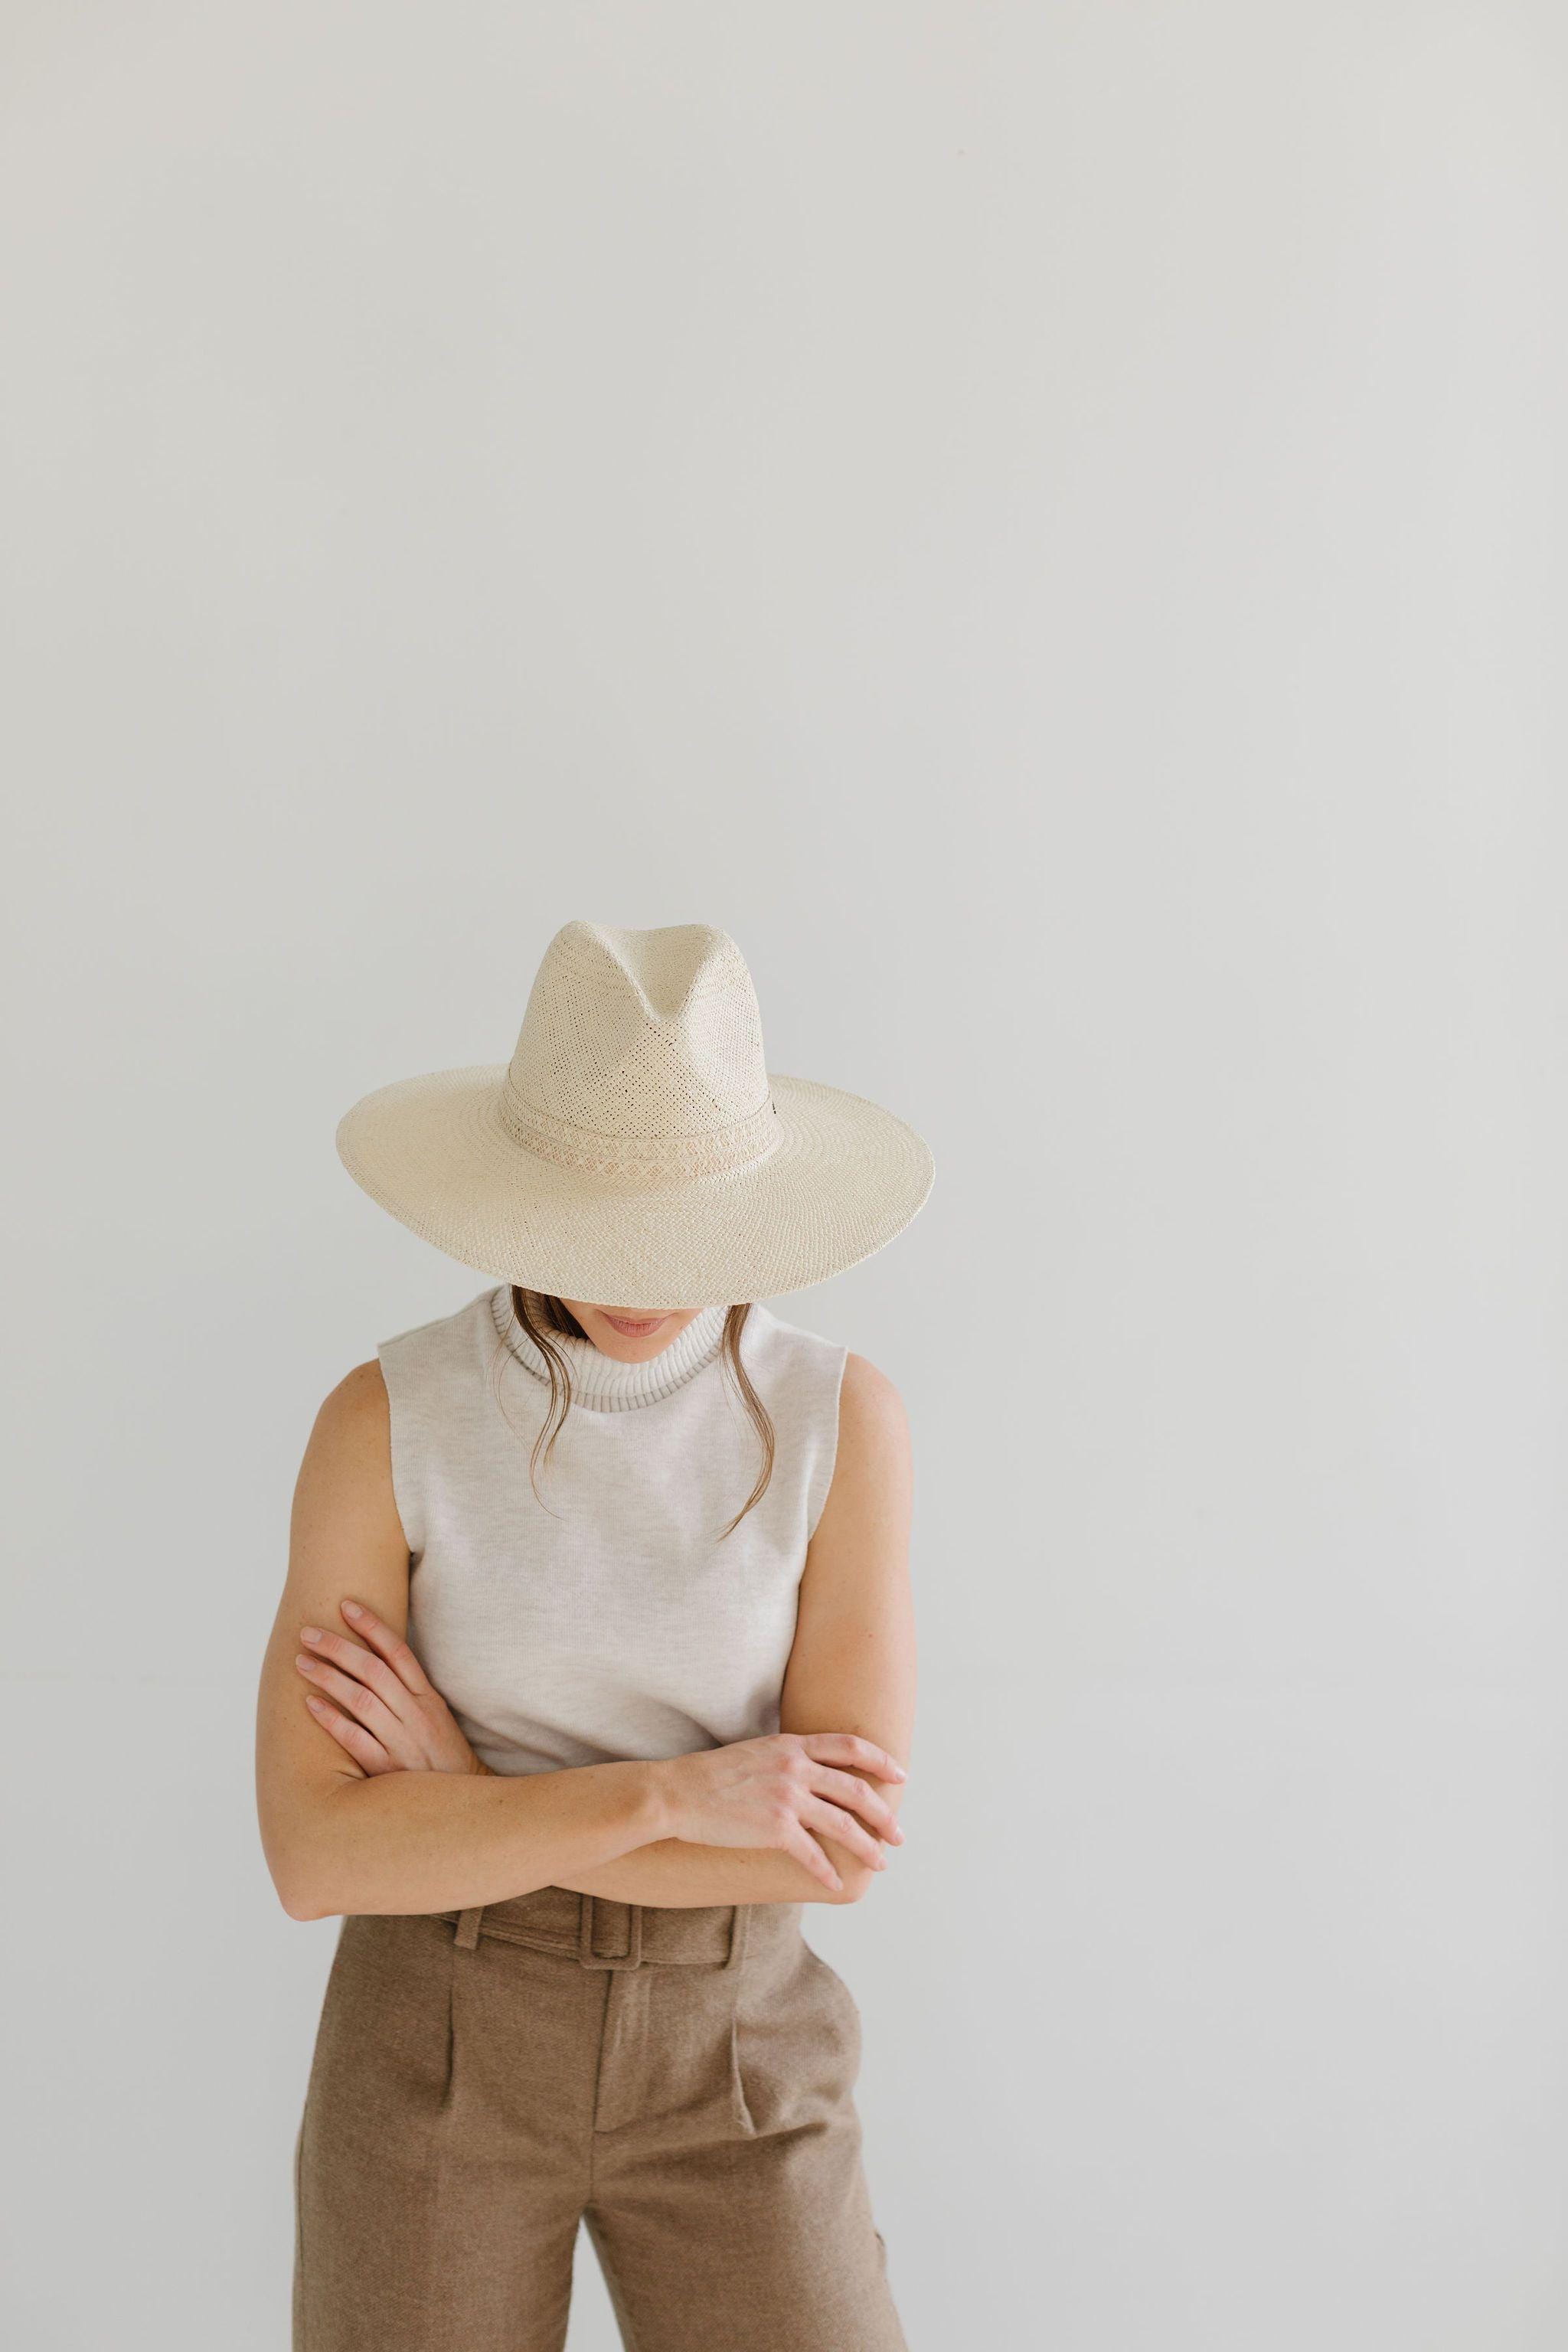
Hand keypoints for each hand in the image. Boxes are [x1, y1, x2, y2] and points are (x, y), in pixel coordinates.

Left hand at [293, 1600, 491, 1778]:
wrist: (461, 1804)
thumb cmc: (442, 1758)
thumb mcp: (435, 1718)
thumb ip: (409, 1692)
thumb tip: (376, 1660)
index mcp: (428, 1699)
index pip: (398, 1652)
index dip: (372, 1626)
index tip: (346, 1606)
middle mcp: (416, 1714)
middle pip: (373, 1670)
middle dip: (338, 1647)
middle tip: (308, 1633)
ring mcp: (402, 1741)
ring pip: (361, 1699)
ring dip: (328, 1677)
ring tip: (301, 1662)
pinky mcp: (387, 1769)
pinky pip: (355, 1739)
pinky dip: (332, 1720)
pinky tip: (311, 1704)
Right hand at [650, 1733, 906, 1893]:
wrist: (676, 1792)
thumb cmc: (711, 1775)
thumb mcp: (756, 1752)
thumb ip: (788, 1758)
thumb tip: (812, 1773)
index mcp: (792, 1745)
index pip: (850, 1746)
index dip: (881, 1760)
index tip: (901, 1774)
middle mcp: (795, 1768)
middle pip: (856, 1790)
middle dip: (883, 1815)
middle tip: (898, 1835)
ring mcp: (786, 1797)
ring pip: (843, 1824)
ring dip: (867, 1847)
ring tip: (880, 1863)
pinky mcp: (774, 1828)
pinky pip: (812, 1853)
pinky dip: (827, 1870)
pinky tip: (836, 1882)